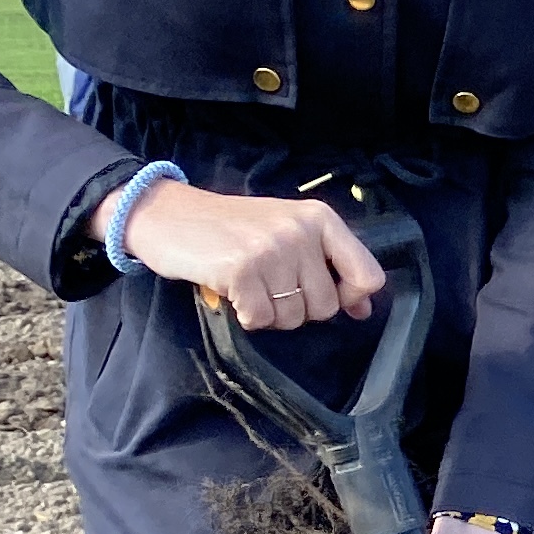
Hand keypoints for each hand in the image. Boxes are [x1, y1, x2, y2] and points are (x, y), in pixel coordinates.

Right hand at [121, 182, 385, 328]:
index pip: (369, 275)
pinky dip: (246, 316)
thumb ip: (328, 265)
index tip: (332, 298)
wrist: (165, 214)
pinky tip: (232, 292)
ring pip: (294, 317)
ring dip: (270, 314)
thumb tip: (363, 310)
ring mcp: (271, 250)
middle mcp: (300, 231)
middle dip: (298, 309)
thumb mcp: (287, 233)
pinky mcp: (241, 269)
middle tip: (269, 287)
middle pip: (327, 306)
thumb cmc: (230, 228)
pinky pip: (261, 319)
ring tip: (249, 286)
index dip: (352, 298)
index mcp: (320, 219)